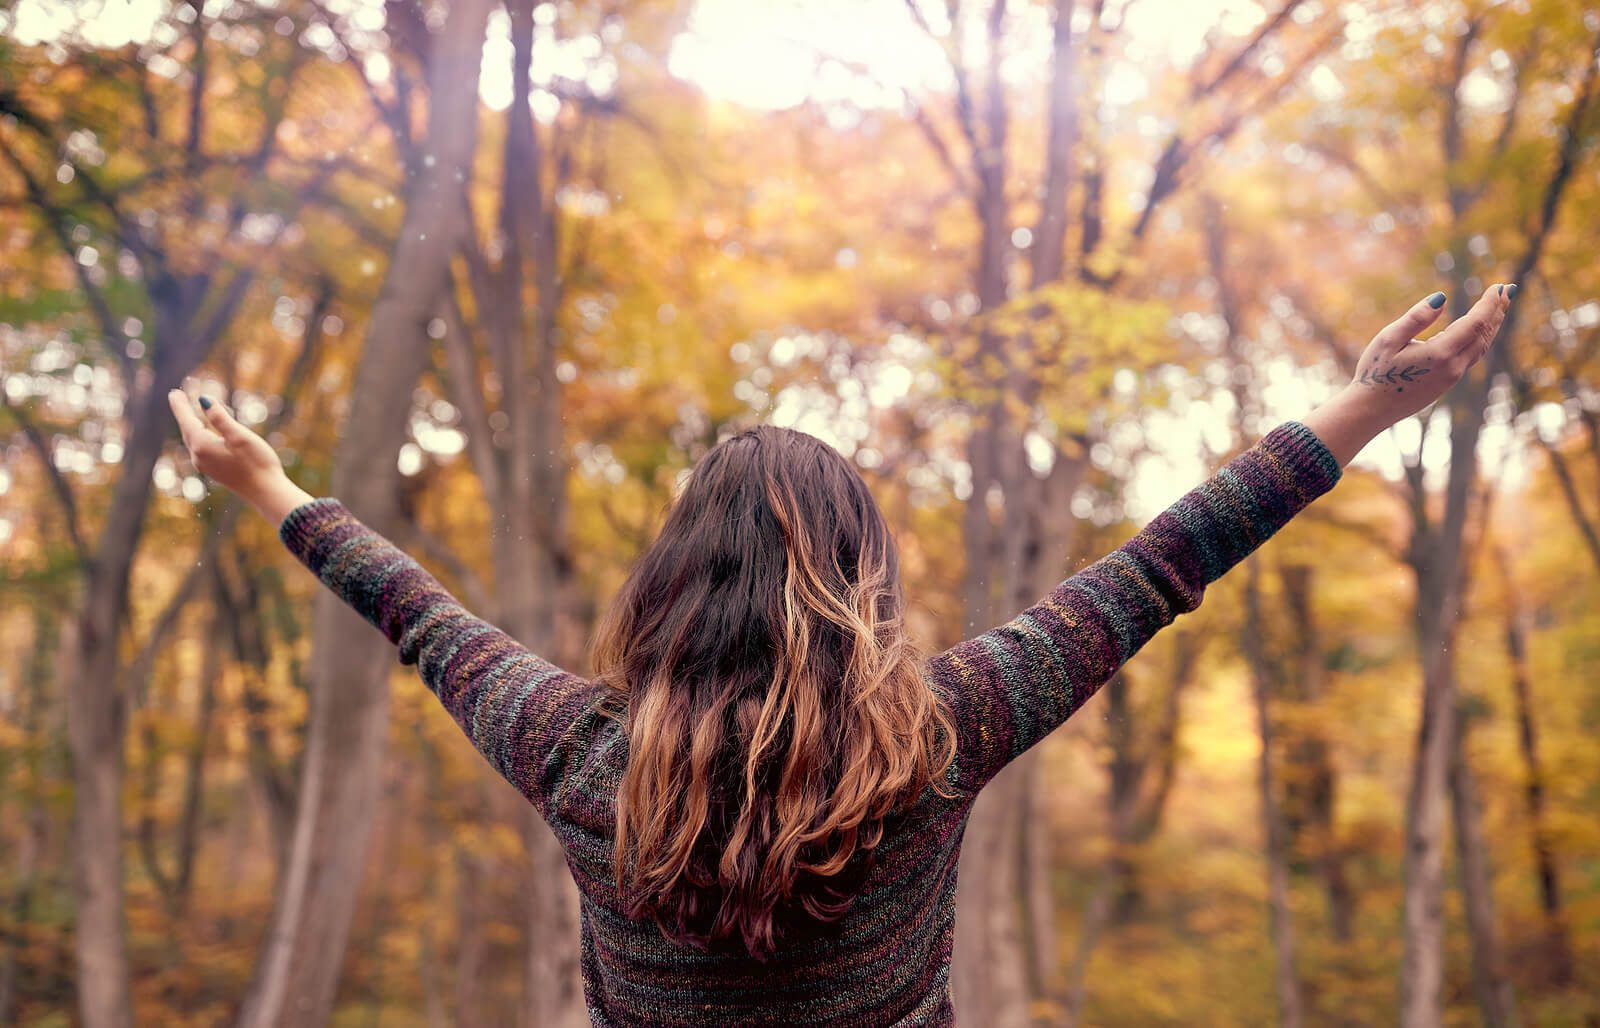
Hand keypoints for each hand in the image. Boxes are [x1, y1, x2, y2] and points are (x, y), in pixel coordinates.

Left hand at [168, 389, 311, 524]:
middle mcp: (199, 457)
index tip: (173, 392)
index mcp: (203, 446)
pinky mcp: (215, 471)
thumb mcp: (239, 436)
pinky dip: (201, 435)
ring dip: (193, 424)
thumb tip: (203, 400)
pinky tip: (207, 433)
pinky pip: (201, 448)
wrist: (266, 493)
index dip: (180, 406)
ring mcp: (206, 466)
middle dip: (184, 414)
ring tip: (192, 412)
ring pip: (194, 439)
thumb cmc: (256, 463)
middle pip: (187, 430)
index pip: (187, 421)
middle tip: (177, 398)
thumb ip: (220, 418)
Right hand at [1345, 281, 1513, 426]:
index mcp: (1440, 354)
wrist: (1370, 410)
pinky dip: (1480, 338)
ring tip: (1498, 308)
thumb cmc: (1375, 373)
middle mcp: (1452, 367)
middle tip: (1507, 290)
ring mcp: (1452, 378)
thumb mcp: (1388, 339)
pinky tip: (1477, 331)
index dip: (1489, 304)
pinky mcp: (1446, 384)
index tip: (1498, 286)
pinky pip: (1472, 357)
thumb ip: (1416, 318)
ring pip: (1481, 347)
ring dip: (1492, 325)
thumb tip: (1442, 297)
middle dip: (1497, 311)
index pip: (1475, 323)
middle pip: (1484, 334)